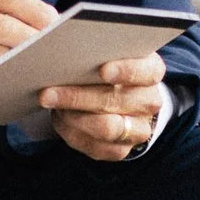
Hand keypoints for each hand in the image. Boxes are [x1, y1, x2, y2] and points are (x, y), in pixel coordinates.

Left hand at [40, 55, 167, 162]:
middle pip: (117, 101)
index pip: (146, 71)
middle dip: (79, 97)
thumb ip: (95, 50)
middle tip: (48, 92)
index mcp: (151, 71)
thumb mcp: (107, 52)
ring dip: (72, 116)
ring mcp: (138, 129)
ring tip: (49, 103)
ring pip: (106, 128)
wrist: (115, 95)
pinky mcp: (120, 150)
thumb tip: (65, 49)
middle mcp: (150, 102)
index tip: (103, 70)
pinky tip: (58, 118)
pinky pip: (95, 147)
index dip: (126, 71)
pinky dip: (71, 132)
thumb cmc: (105, 66)